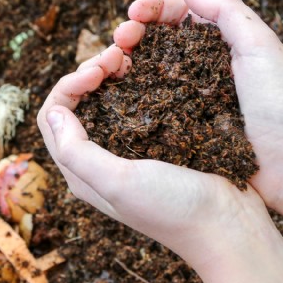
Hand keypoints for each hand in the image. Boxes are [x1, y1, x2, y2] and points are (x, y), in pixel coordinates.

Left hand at [37, 46, 282, 282]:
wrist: (229, 227)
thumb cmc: (174, 208)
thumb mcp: (119, 182)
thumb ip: (77, 151)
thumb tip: (54, 112)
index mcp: (82, 172)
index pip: (53, 117)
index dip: (69, 85)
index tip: (98, 70)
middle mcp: (100, 161)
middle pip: (77, 104)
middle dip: (89, 73)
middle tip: (118, 55)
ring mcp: (130, 151)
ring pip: (106, 100)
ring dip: (112, 74)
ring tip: (132, 57)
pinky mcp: (157, 143)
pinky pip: (137, 104)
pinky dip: (137, 83)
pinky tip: (152, 71)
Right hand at [114, 0, 282, 267]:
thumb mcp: (261, 46)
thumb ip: (227, 11)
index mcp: (224, 43)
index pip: (180, 14)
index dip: (153, 9)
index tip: (132, 13)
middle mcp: (204, 68)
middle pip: (158, 41)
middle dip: (133, 33)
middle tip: (118, 40)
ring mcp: (192, 99)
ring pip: (150, 72)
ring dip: (127, 63)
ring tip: (111, 65)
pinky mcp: (185, 129)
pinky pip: (153, 107)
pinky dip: (132, 97)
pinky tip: (118, 94)